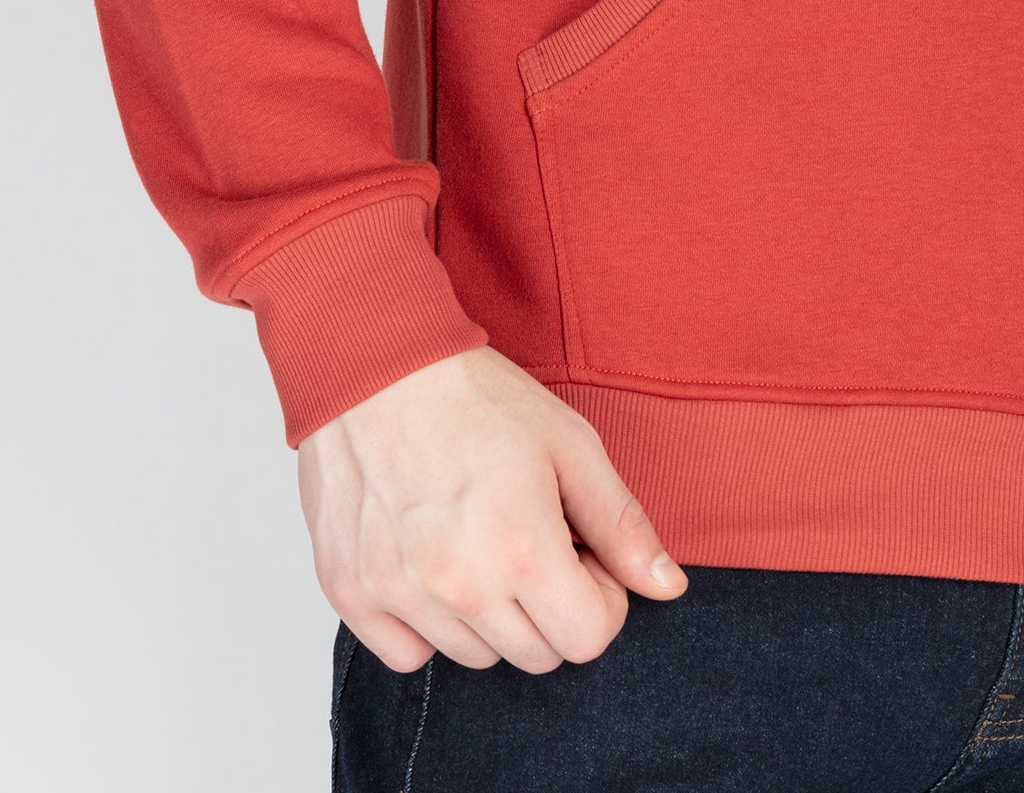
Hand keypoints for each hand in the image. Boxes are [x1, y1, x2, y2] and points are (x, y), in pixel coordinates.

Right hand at [297, 344, 688, 675]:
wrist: (374, 366)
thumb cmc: (476, 397)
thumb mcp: (570, 445)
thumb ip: (622, 524)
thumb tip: (671, 588)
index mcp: (524, 552)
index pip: (589, 640)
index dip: (599, 596)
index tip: (580, 552)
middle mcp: (461, 589)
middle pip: (536, 656)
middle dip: (550, 606)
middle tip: (531, 539)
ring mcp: (401, 596)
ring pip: (475, 657)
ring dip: (491, 615)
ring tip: (479, 540)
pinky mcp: (352, 595)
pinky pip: (408, 656)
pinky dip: (427, 624)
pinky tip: (431, 561)